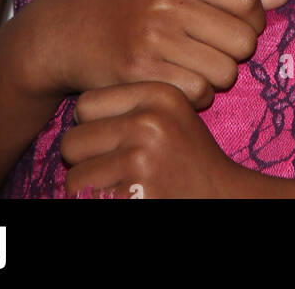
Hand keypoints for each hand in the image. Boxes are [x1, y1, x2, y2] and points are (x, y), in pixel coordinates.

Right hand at [20, 0, 290, 109]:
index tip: (234, 26)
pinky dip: (196, 94)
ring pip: (225, 72)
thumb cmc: (129, 5)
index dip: (251, 20)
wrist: (66, 30)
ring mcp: (151, 37)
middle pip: (243, 40)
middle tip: (213, 50)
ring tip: (194, 66)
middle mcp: (165, 0)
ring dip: (217, 77)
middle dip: (235, 52)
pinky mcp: (139, 72)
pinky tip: (177, 81)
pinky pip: (198, 94)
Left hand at [60, 80, 251, 198]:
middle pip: (73, 141)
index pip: (85, 104)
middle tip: (109, 169)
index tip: (107, 140)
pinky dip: (99, 201)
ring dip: (89, 188)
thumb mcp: (171, 114)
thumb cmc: (189, 157)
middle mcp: (149, 123)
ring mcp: (142, 161)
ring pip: (75, 178)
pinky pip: (88, 199)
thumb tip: (77, 113)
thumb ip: (131, 105)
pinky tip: (124, 196)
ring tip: (116, 185)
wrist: (221, 196)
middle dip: (84, 160)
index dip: (89, 125)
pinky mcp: (135, 194)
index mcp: (158, 94)